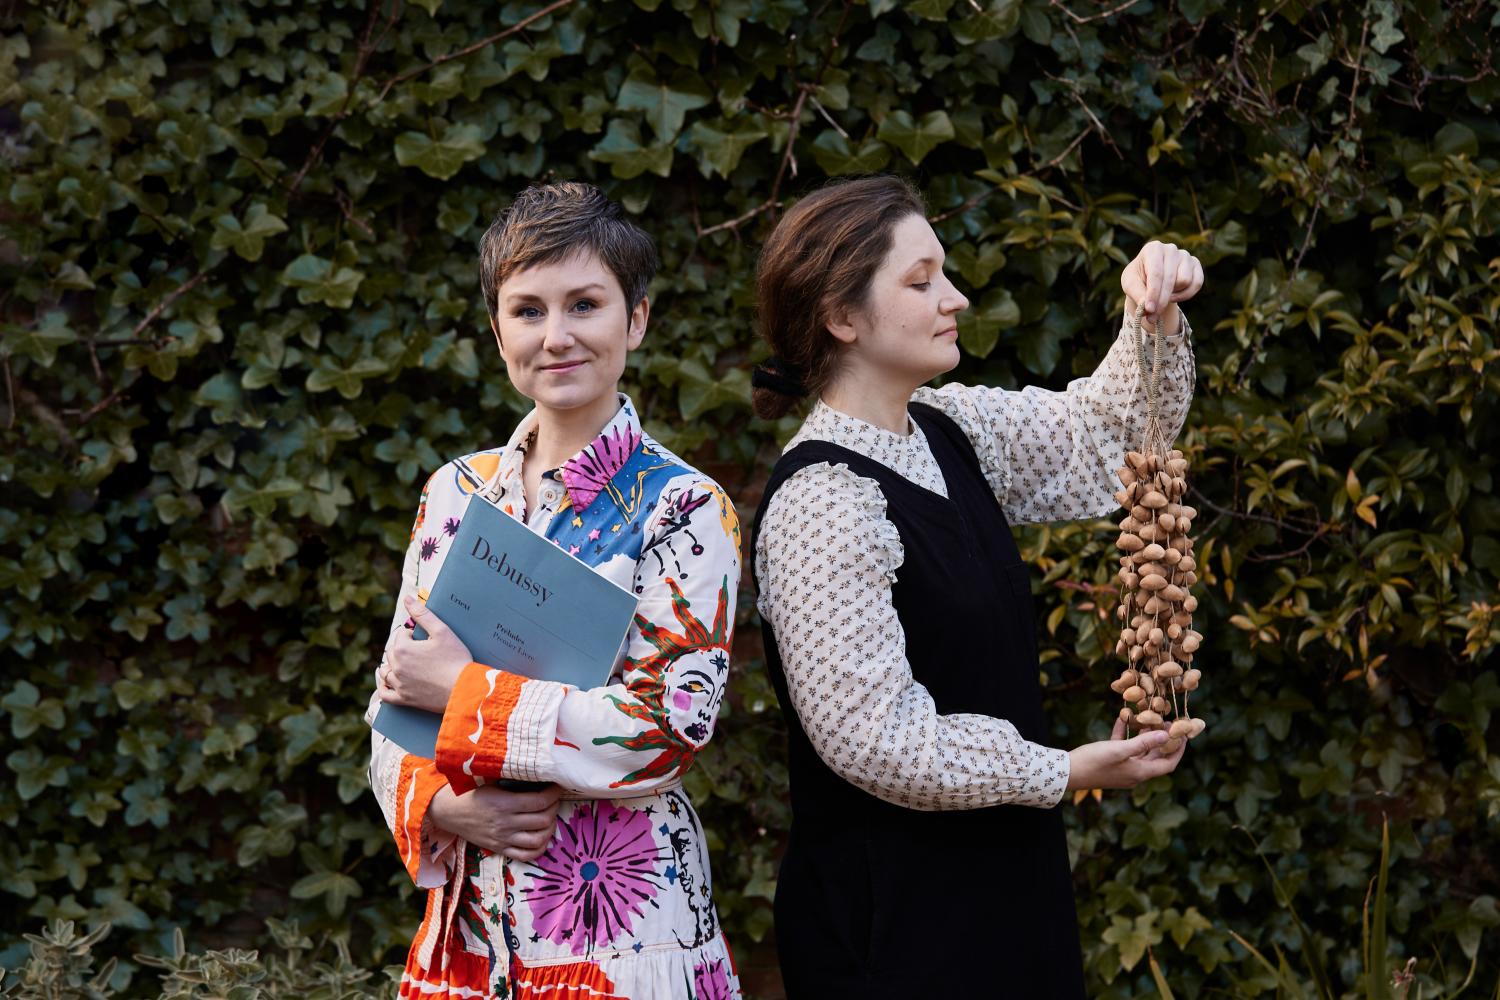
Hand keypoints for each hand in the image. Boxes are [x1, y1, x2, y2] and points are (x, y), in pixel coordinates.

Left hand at [378, 594, 473, 713]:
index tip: (426, 639)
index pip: (401, 635)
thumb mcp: (442, 631)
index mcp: (402, 649)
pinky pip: (385, 694)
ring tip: (406, 663)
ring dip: (392, 665)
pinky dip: (383, 687)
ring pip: (386, 671)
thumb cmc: (456, 659)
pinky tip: (388, 681)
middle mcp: (396, 667)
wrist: (465, 689)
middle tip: (421, 650)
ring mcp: (399, 684)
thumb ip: (422, 614)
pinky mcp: (404, 699)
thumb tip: (407, 599)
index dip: (413, 635)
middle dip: (404, 648)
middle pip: (392, 652)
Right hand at [428, 783, 562, 860]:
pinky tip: (542, 837)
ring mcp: (503, 839)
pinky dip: (540, 848)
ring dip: (550, 828)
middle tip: (554, 799)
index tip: (557, 786)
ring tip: (550, 817)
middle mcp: (505, 823)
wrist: (448, 812)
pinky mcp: (500, 849)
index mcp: (504, 803)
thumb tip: (539, 775)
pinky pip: (526, 856)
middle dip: (554, 808)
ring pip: (538, 839)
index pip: (539, 801)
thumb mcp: (491, 781)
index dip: (554, 793)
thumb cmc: (470, 792)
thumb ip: (513, 782)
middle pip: (543, 820)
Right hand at [1065, 717, 1185, 790]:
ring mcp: (1122, 769)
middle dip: (1163, 740)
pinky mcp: (1110, 763)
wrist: (1066, 773)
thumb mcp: (1119, 750)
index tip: (1184, 734)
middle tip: (1168, 722)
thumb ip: (1143, 742)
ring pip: (1139, 751)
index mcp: (1140, 773)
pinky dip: (1125, 734)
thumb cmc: (1093, 762)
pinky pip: (1123, 748)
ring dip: (1145, 735)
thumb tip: (1166, 734)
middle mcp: (1134, 773)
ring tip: (1149, 718)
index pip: (1168, 764)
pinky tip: (1123, 718)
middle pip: (1155, 757)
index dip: (1178, 750)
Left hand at [1121, 240, 1203, 334]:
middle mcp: (1171, 249)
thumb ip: (1137, 294)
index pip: (1156, 274)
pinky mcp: (1196, 264)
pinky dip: (1186, 294)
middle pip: (1170, 280)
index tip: (1149, 310)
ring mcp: (1185, 255)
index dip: (1153, 293)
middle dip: (1161, 300)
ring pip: (1185, 281)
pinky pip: (1197, 283)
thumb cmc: (1139, 278)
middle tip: (1152, 317)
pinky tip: (1174, 296)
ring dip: (1173, 295)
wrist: (1151, 276)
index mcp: (1153, 248)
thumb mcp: (1130, 284)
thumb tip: (1147, 308)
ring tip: (1162, 296)